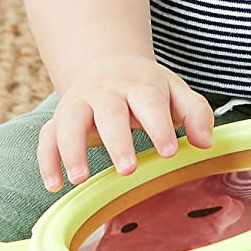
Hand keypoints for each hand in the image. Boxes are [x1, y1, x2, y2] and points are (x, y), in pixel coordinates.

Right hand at [38, 56, 215, 189]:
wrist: (108, 64)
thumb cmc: (147, 88)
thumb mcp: (175, 92)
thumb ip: (196, 113)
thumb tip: (204, 143)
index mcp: (140, 84)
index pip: (150, 101)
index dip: (159, 126)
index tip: (169, 152)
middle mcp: (107, 91)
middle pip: (109, 111)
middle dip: (117, 140)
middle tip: (128, 170)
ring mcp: (80, 103)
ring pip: (70, 121)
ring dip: (72, 149)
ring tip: (80, 179)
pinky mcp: (59, 118)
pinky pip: (46, 136)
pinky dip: (47, 160)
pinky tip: (54, 185)